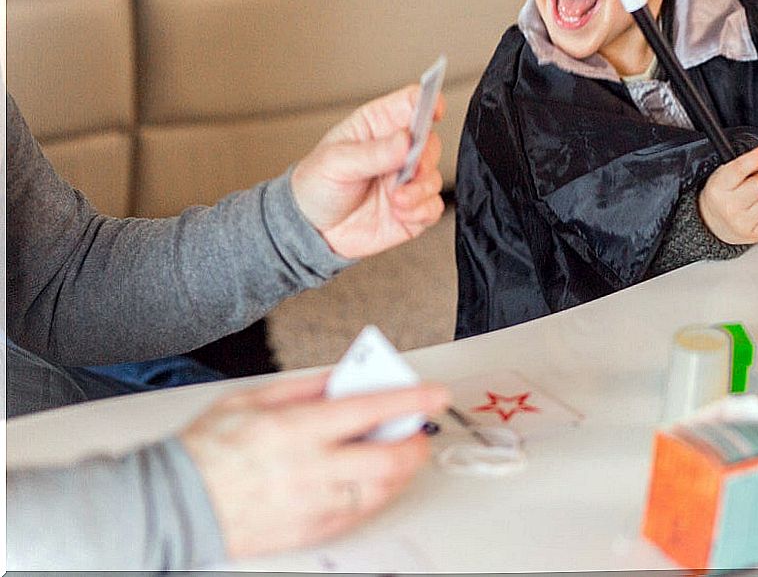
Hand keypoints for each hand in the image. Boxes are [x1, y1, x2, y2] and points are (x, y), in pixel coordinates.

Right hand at [180, 371, 449, 560]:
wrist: (173, 504)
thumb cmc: (207, 449)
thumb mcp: (253, 398)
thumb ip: (306, 386)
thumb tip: (346, 376)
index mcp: (295, 429)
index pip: (369, 410)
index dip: (410, 400)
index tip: (434, 393)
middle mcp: (309, 469)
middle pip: (387, 458)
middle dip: (416, 442)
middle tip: (422, 430)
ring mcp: (311, 504)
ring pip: (380, 489)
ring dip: (402, 470)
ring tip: (403, 453)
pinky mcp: (309, 530)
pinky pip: (359, 513)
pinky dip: (377, 493)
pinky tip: (375, 479)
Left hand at [291, 86, 445, 258]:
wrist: (312, 230)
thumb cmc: (316, 186)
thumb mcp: (335, 163)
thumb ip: (372, 153)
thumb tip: (405, 140)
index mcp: (377, 126)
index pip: (410, 103)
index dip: (427, 101)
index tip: (433, 111)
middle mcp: (396, 151)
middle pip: (430, 141)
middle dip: (424, 157)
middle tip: (408, 168)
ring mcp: (406, 180)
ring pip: (433, 177)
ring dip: (418, 190)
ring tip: (395, 199)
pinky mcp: (413, 207)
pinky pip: (433, 206)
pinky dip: (421, 211)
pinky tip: (400, 212)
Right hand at [698, 144, 757, 244]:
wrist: (709, 224)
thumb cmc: (720, 197)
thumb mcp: (723, 177)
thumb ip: (742, 166)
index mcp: (718, 188)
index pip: (739, 170)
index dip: (755, 158)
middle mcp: (728, 207)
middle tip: (750, 187)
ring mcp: (740, 223)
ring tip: (753, 203)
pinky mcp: (752, 235)